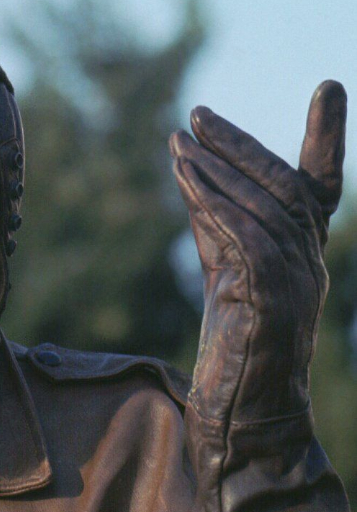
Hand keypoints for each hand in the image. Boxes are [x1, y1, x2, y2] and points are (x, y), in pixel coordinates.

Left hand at [169, 81, 345, 429]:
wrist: (246, 424)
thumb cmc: (236, 355)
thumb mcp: (226, 277)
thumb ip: (217, 228)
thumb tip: (195, 175)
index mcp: (306, 255)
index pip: (321, 188)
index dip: (326, 138)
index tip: (330, 88)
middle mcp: (311, 263)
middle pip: (285, 186)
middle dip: (242, 145)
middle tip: (198, 116)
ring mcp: (297, 282)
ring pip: (263, 207)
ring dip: (217, 170)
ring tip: (181, 142)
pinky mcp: (272, 302)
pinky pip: (247, 239)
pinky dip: (217, 205)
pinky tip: (188, 180)